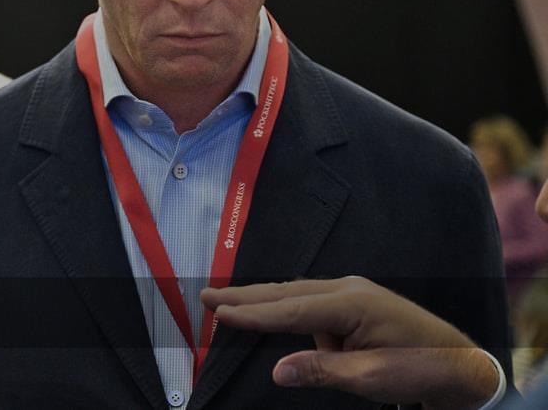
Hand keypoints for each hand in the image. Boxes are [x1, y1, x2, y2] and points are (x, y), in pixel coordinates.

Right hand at [200, 277, 499, 409]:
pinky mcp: (356, 302)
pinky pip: (311, 302)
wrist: (462, 364)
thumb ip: (322, 370)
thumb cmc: (420, 370)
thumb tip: (278, 370)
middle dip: (244, 296)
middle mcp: (348, 289)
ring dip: (261, 299)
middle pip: (286, 293)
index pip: (290, 310)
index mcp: (352, 303)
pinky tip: (270, 311)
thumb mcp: (371, 378)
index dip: (252, 314)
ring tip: (225, 302)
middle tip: (205, 295)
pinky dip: (285, 307)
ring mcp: (352, 291)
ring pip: (295, 294)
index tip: (218, 313)